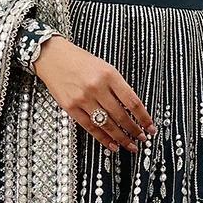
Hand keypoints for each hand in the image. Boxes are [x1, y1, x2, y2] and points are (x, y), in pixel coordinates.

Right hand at [31, 35, 154, 152]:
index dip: (143, 117)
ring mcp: (83, 99)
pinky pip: (90, 127)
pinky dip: (103, 138)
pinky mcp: (71, 108)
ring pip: (107, 125)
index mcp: (109, 75)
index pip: (132, 101)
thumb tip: (132, 109)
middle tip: (142, 138)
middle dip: (134, 130)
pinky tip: (112, 145)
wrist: (53, 57)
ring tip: (130, 145)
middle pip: (121, 115)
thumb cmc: (79, 61)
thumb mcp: (104, 67)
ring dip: (121, 138)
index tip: (150, 126)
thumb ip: (117, 86)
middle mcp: (97, 87)